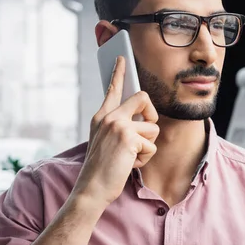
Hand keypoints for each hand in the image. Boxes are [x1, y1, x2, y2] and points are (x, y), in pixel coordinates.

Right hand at [72, 56, 158, 206]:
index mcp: (101, 117)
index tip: (122, 57)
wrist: (92, 188)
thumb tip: (142, 119)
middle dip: (151, 115)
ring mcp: (118, 125)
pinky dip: (145, 158)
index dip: (118, 72)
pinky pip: (152, 145)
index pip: (112, 89)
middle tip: (145, 129)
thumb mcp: (104, 142)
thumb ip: (118, 127)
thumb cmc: (100, 169)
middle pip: (142, 97)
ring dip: (147, 146)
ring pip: (153, 128)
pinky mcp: (129, 137)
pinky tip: (129, 164)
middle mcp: (109, 117)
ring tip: (129, 157)